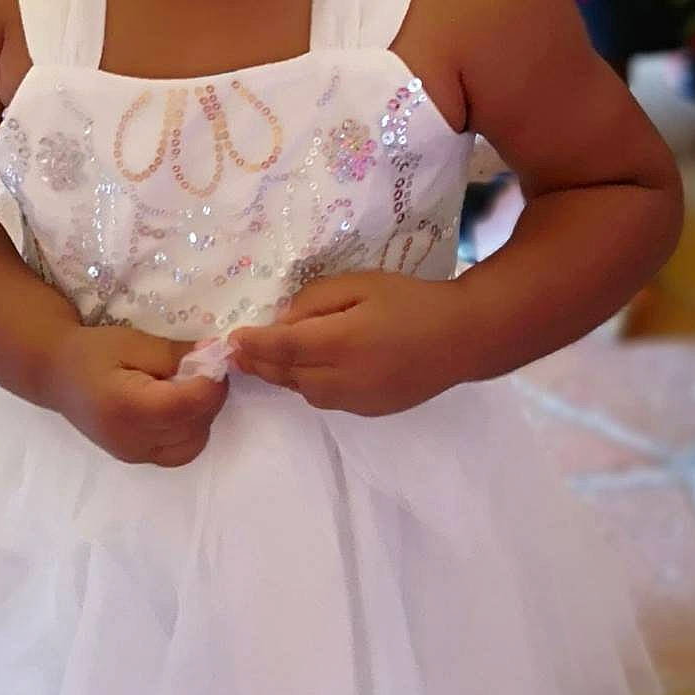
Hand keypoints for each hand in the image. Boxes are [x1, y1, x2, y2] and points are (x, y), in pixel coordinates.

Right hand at [48, 324, 227, 466]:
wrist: (55, 374)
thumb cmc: (91, 352)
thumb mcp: (133, 343)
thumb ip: (176, 354)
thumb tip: (216, 356)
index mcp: (128, 407)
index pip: (189, 404)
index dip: (212, 382)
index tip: (215, 356)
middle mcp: (132, 440)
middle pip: (195, 426)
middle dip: (209, 396)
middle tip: (201, 367)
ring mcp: (133, 454)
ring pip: (192, 443)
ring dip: (201, 415)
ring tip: (187, 387)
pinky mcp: (134, 457)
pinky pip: (178, 451)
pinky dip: (188, 430)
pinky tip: (177, 406)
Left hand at [230, 273, 472, 416]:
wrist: (461, 337)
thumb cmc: (410, 301)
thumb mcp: (361, 284)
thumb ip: (317, 301)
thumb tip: (284, 321)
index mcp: (342, 342)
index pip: (284, 346)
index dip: (254, 344)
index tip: (233, 338)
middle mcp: (344, 378)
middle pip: (288, 374)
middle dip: (260, 362)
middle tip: (238, 352)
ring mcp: (357, 400)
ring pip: (304, 391)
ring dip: (283, 375)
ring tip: (268, 359)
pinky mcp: (369, 410)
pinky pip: (326, 398)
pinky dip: (309, 384)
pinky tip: (308, 368)